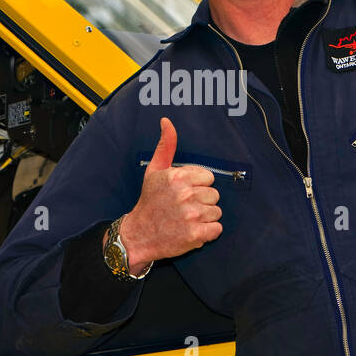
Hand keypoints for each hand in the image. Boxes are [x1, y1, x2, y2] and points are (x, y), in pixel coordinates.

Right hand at [116, 117, 221, 273]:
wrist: (139, 235)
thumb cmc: (150, 202)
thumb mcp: (154, 171)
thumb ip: (166, 146)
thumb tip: (166, 121)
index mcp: (178, 177)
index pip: (209, 177)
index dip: (198, 186)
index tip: (184, 193)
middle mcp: (185, 194)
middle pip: (214, 195)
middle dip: (202, 202)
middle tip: (184, 208)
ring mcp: (191, 215)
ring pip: (217, 212)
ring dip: (205, 218)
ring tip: (187, 220)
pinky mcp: (195, 234)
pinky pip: (217, 229)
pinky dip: (207, 233)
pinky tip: (192, 231)